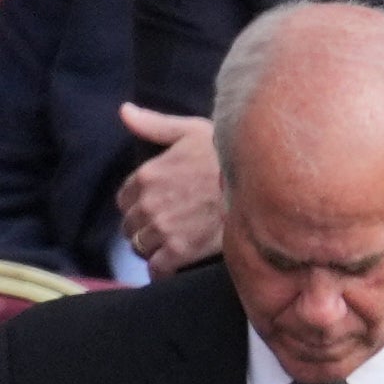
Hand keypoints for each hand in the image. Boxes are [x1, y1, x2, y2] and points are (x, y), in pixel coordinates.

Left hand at [115, 108, 217, 271]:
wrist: (259, 185)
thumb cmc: (226, 155)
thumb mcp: (189, 130)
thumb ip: (154, 125)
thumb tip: (124, 112)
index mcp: (146, 175)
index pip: (124, 200)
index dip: (136, 207)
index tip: (152, 211)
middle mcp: (149, 203)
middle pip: (130, 226)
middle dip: (142, 231)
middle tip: (161, 235)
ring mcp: (163, 228)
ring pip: (141, 247)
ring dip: (152, 251)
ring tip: (168, 252)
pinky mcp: (182, 250)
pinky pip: (158, 269)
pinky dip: (162, 271)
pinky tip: (171, 269)